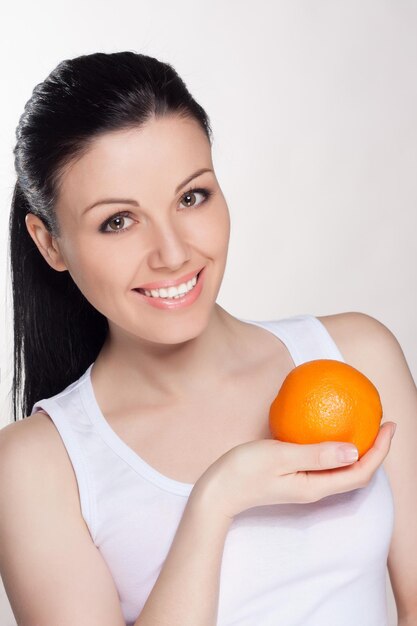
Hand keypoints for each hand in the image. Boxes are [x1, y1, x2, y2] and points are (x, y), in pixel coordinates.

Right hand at [193, 421, 395, 519]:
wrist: (219, 490)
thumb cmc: (244, 470)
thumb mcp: (280, 456)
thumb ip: (316, 454)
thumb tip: (354, 450)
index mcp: (315, 486)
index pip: (360, 472)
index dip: (380, 451)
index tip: (389, 425)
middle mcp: (315, 489)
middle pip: (357, 473)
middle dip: (376, 450)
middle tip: (383, 422)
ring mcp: (305, 484)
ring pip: (343, 469)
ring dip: (359, 449)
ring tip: (365, 425)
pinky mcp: (296, 477)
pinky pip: (326, 463)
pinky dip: (337, 448)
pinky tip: (331, 430)